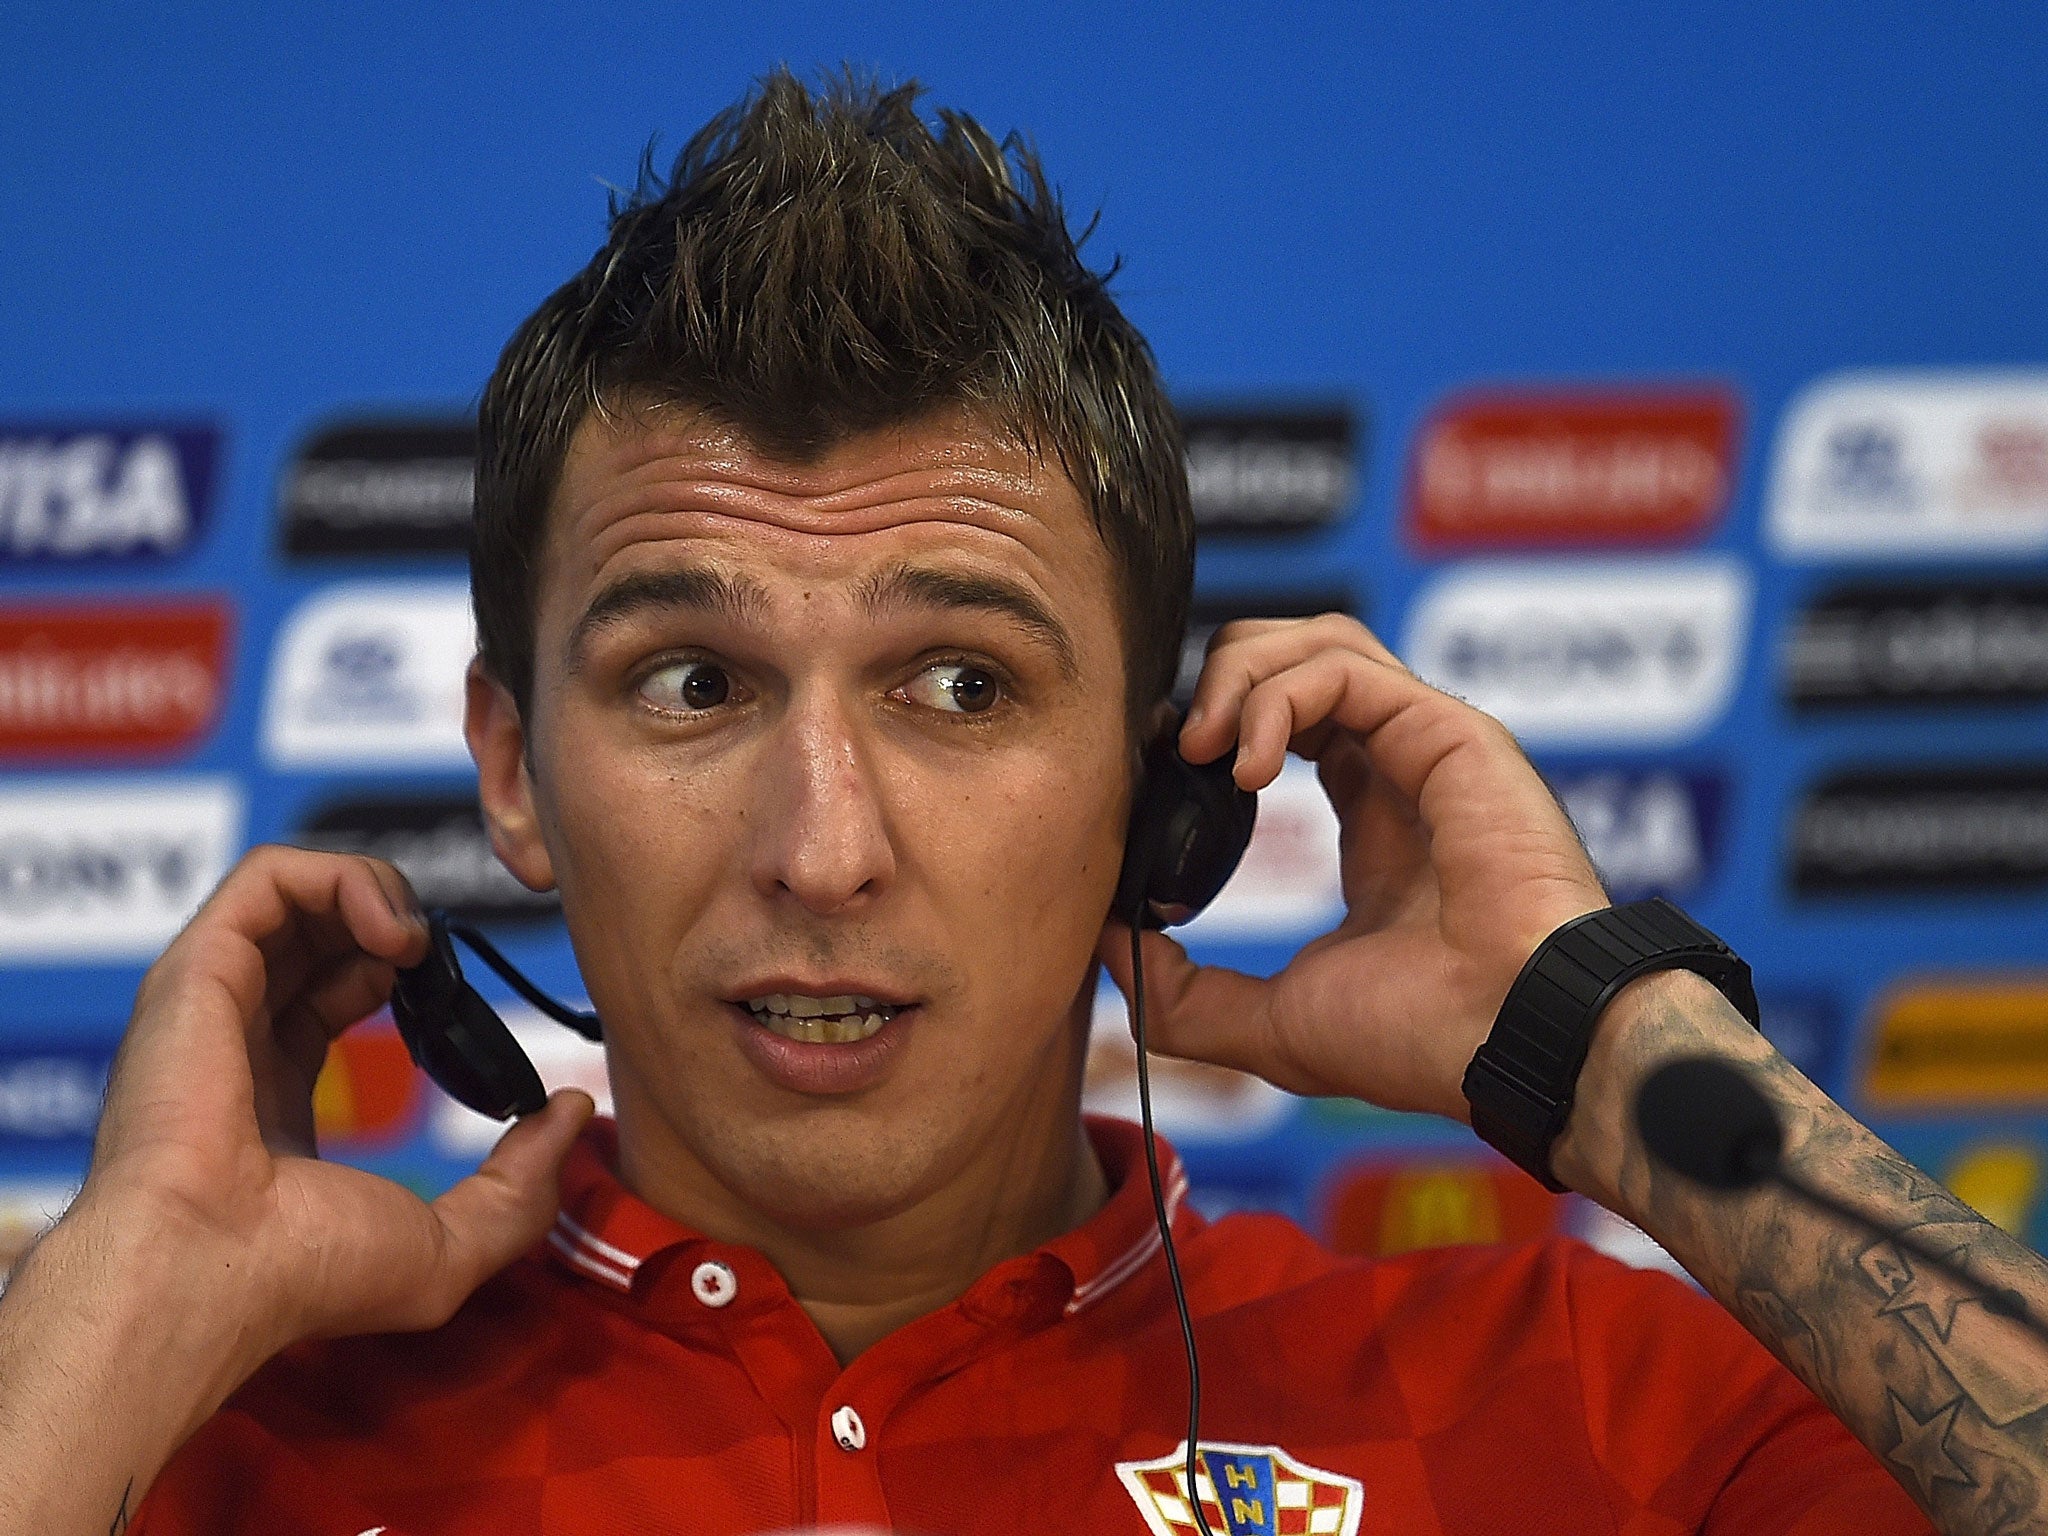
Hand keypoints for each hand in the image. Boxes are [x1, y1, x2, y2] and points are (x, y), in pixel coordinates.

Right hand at [80, 846, 592, 1371]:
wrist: (214, 1271)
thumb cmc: (308, 1276)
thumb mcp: (450, 1246)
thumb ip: (522, 1185)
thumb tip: (574, 1113)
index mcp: (271, 1095)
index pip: (333, 989)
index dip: (408, 971)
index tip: (454, 997)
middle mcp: (232, 1038)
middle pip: (316, 928)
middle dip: (397, 918)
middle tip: (439, 960)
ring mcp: (211, 999)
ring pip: (294, 890)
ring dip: (377, 889)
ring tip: (418, 944)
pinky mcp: (198, 968)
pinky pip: (267, 877)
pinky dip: (343, 877)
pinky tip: (393, 935)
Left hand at [1096, 614, 1608, 1121]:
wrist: (1509, 1044)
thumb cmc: (1421, 1040)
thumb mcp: (1270, 1023)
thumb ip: (1183, 993)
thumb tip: (1108, 951)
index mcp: (1375, 818)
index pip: (1285, 719)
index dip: (1214, 725)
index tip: (1159, 770)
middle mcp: (1404, 766)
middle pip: (1299, 656)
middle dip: (1220, 680)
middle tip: (1173, 750)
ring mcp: (1430, 742)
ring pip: (1321, 640)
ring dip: (1240, 674)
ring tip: (1201, 746)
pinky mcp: (1449, 730)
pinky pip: (1344, 669)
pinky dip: (1276, 696)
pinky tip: (1247, 768)